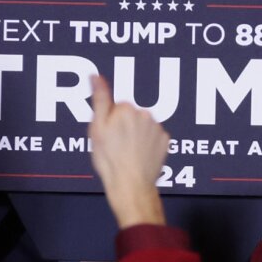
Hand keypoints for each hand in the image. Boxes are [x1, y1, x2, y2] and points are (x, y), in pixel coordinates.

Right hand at [87, 76, 167, 228]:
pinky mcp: (165, 141)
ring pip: (143, 125)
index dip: (110, 121)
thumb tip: (95, 76)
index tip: (108, 135)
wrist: (130, 186)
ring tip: (128, 152)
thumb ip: (100, 99)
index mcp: (126, 109)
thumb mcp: (97, 129)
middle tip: (116, 145)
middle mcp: (145, 114)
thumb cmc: (110, 160)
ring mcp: (157, 128)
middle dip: (125, 125)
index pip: (117, 106)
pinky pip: (154, 137)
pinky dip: (148, 143)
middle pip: (132, 114)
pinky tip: (139, 155)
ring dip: (137, 134)